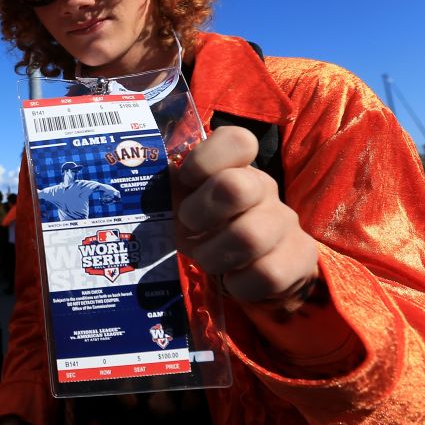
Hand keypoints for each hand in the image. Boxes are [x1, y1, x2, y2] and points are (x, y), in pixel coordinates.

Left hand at [175, 126, 318, 306]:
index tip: (185, 180)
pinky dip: (240, 284)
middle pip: (237, 187)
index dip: (205, 160)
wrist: (251, 271)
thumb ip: (165, 193)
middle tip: (188, 228)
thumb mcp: (184, 207)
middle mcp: (263, 189)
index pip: (237, 139)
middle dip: (200, 213)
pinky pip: (267, 273)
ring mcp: (285, 222)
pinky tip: (233, 280)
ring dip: (215, 256)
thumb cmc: (206, 231)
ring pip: (250, 236)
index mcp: (234, 168)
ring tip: (207, 260)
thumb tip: (124, 198)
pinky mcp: (299, 258)